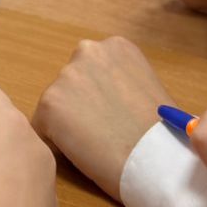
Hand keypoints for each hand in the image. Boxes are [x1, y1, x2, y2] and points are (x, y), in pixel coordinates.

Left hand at [34, 37, 173, 202]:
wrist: (157, 159)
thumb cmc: (163, 133)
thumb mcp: (147, 88)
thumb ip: (121, 82)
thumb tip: (108, 98)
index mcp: (115, 47)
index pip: (92, 71)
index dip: (99, 98)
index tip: (112, 116)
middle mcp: (88, 51)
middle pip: (72, 83)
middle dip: (80, 105)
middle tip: (100, 132)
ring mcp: (66, 76)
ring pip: (57, 105)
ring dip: (67, 123)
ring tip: (92, 145)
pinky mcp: (50, 103)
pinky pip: (43, 127)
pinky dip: (55, 142)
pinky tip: (79, 153)